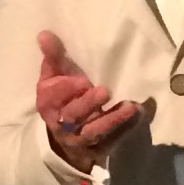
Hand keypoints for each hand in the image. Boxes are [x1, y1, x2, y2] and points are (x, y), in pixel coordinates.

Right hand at [36, 32, 141, 173]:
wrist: (64, 140)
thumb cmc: (61, 100)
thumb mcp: (53, 78)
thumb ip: (53, 57)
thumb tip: (45, 34)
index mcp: (48, 104)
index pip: (53, 98)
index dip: (66, 90)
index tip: (82, 81)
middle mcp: (62, 124)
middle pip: (73, 116)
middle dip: (88, 104)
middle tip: (104, 91)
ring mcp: (80, 140)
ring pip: (94, 132)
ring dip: (112, 120)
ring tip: (131, 107)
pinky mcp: (97, 150)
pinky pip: (111, 142)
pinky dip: (125, 130)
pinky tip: (138, 117)